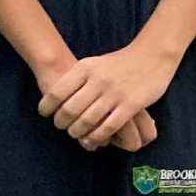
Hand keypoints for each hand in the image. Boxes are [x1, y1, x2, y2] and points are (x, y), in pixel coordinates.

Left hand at [40, 40, 176, 149]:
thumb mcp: (94, 63)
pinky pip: (109, 127)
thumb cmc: (118, 62)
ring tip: (74, 133)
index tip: (44, 114)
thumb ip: (77, 78)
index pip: (57, 92)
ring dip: (77, 131)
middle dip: (61, 122)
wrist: (151, 55)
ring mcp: (115, 93)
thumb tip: (56, 97)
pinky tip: (92, 140)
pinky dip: (97, 136)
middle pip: (70, 110)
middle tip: (60, 126)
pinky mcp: (131, 105)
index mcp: (85, 68)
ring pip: (88, 121)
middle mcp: (98, 80)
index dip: (47, 107)